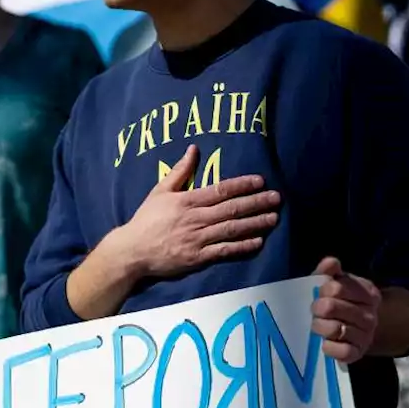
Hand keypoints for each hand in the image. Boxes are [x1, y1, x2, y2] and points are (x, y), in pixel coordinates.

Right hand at [113, 145, 279, 278]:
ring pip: (232, 229)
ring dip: (255, 223)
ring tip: (274, 218)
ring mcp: (198, 239)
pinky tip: (258, 242)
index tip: (260, 181)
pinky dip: (242, 247)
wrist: (132, 251)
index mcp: (187, 201)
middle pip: (232, 209)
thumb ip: (179, 171)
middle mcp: (196, 219)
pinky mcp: (198, 258)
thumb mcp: (160, 191)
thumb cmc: (146, 220)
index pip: (220, 190)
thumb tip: (193, 149)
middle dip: (256, 202)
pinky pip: (224, 251)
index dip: (242, 185)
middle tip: (277, 198)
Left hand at [311, 257, 380, 363]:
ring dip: (320, 327)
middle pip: (331, 307)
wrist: (360, 330)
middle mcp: (370, 316)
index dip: (324, 290)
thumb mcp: (336, 282)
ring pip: (335, 329)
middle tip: (316, 310)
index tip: (321, 293)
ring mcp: (366, 336)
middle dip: (318, 308)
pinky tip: (324, 342)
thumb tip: (331, 262)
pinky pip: (342, 351)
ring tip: (317, 325)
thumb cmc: (342, 302)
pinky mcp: (358, 354)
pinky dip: (329, 347)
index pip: (337, 287)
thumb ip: (330, 271)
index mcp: (367, 294)